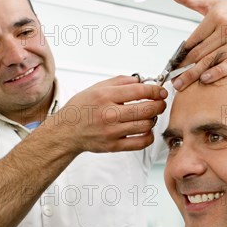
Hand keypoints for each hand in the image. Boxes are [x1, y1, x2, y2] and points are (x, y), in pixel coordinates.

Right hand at [52, 76, 167, 152]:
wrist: (66, 131)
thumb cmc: (81, 109)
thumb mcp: (96, 88)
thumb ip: (120, 82)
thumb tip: (141, 80)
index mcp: (105, 96)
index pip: (139, 91)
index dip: (155, 90)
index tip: (160, 91)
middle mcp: (109, 114)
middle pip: (146, 109)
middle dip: (159, 105)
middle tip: (160, 103)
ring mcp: (112, 131)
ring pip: (146, 125)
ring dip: (153, 119)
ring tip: (149, 116)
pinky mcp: (114, 145)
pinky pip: (140, 142)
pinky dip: (148, 136)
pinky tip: (145, 130)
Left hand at [166, 0, 226, 90]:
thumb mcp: (212, 3)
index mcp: (216, 16)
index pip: (193, 40)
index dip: (180, 54)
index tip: (171, 65)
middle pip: (199, 52)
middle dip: (183, 68)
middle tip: (172, 79)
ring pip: (211, 60)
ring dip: (194, 74)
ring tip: (181, 84)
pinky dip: (217, 73)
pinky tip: (205, 79)